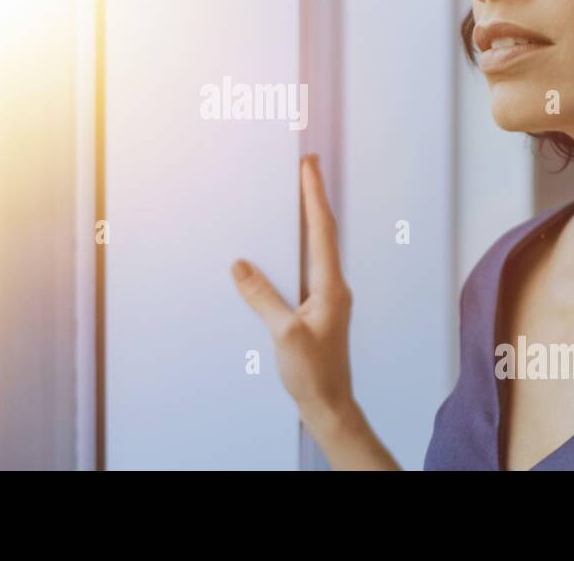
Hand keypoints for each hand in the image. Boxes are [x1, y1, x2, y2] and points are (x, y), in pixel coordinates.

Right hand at [231, 154, 355, 426]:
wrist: (330, 405)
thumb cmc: (314, 374)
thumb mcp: (283, 334)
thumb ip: (262, 297)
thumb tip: (240, 265)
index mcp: (331, 287)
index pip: (322, 231)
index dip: (313, 196)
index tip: (308, 167)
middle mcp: (333, 287)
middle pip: (322, 232)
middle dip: (312, 198)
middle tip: (305, 168)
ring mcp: (326, 298)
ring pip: (315, 249)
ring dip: (306, 221)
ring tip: (295, 195)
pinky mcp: (316, 309)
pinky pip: (306, 268)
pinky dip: (297, 248)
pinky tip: (284, 246)